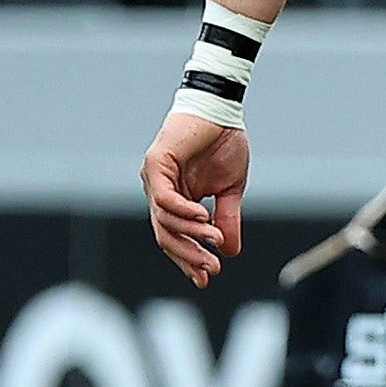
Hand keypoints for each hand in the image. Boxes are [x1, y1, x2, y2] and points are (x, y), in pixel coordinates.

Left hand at [144, 109, 251, 285]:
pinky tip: (204, 218)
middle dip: (189, 255)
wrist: (221, 108)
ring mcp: (154, 179)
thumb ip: (227, 218)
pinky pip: (165, 198)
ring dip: (192, 234)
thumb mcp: (231, 189)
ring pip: (165, 221)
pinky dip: (183, 212)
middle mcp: (160, 193)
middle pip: (166, 236)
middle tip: (211, 270)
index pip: (175, 238)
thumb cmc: (224, 142)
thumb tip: (230, 251)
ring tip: (215, 239)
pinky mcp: (156, 165)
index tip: (206, 278)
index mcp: (175, 200)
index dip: (189, 260)